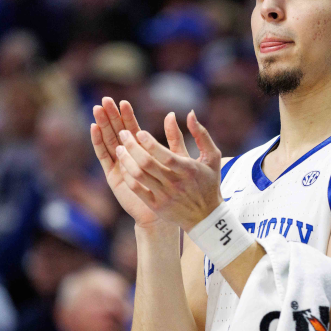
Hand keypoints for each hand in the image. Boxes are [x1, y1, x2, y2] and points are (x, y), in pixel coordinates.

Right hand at [91, 98, 168, 226]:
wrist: (166, 210)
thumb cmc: (175, 185)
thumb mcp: (177, 158)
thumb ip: (174, 138)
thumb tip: (172, 114)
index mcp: (143, 150)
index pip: (132, 128)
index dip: (127, 115)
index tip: (123, 101)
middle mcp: (129, 155)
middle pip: (117, 131)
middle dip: (111, 116)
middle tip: (105, 100)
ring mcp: (119, 164)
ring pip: (109, 140)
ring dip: (102, 125)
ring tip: (97, 109)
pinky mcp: (113, 175)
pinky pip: (104, 156)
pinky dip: (98, 142)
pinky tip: (95, 128)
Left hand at [111, 106, 222, 230]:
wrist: (207, 217)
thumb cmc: (209, 182)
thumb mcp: (211, 156)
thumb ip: (200, 134)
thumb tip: (189, 113)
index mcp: (188, 169)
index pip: (165, 155)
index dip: (149, 143)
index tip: (139, 131)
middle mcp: (175, 183)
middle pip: (147, 163)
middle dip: (131, 146)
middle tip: (122, 133)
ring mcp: (165, 196)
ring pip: (139, 176)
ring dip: (126, 160)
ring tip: (118, 148)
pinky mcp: (157, 206)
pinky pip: (137, 189)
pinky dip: (128, 176)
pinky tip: (123, 165)